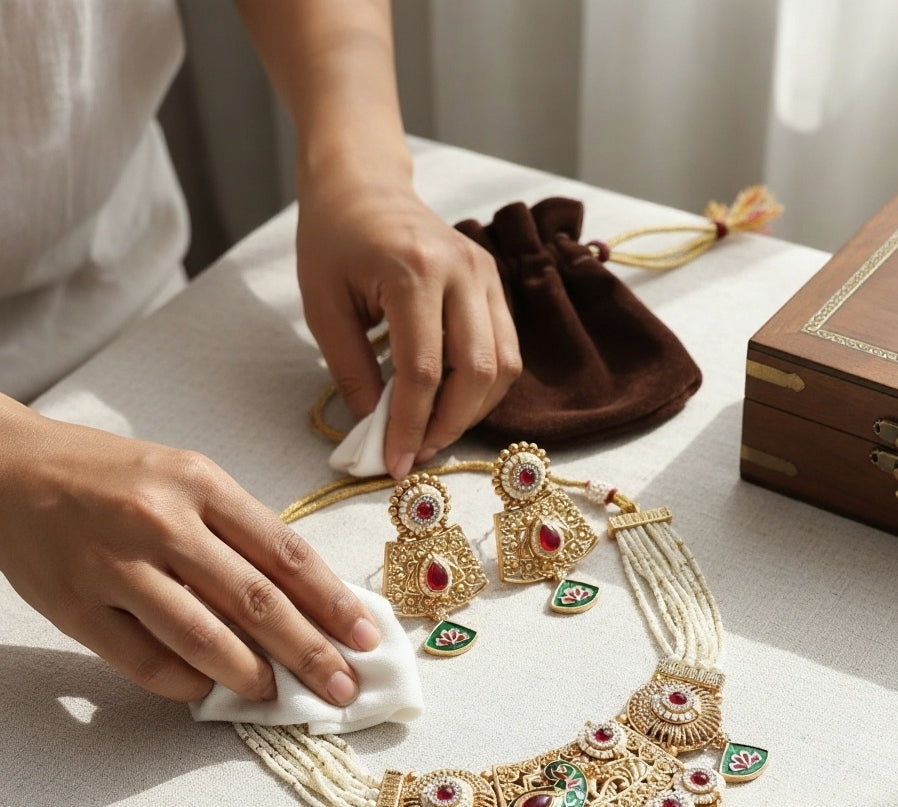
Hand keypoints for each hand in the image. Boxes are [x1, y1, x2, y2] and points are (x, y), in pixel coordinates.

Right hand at [0, 402, 378, 703]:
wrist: (8, 467)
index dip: (333, 601)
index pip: (285, 551)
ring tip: (280, 695)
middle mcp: (162, 521)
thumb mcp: (185, 478)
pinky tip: (209, 693)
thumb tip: (300, 597)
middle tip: (342, 685)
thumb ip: (237, 530)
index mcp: (201, 483)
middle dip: (309, 650)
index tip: (366, 636)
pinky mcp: (74, 605)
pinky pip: (142, 659)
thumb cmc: (113, 475)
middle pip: (255, 598)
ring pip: (201, 635)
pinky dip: (184, 684)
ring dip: (251, 675)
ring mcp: (114, 564)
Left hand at [296, 179, 520, 478]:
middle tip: (416, 452)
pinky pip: (506, 350)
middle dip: (449, 425)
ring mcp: (487, 274)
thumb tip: (375, 432)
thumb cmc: (333, 241)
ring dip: (473, 410)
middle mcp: (463, 270)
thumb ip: (352, 372)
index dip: (410, 424)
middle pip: (476, 372)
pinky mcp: (494, 282)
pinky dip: (484, 386)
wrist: (363, 185)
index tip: (395, 463)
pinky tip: (452, 401)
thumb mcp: (323, 308)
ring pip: (503, 365)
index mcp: (413, 271)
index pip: (423, 370)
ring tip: (434, 431)